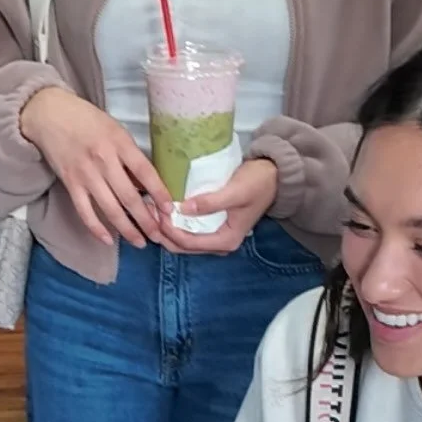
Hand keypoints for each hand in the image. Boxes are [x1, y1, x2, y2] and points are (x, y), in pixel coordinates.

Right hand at [20, 88, 171, 249]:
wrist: (50, 114)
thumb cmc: (87, 120)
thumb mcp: (115, 130)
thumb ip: (130, 155)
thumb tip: (146, 185)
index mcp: (119, 143)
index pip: (144, 172)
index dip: (158, 193)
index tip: (168, 210)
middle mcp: (103, 160)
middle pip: (129, 196)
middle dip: (146, 220)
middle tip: (158, 236)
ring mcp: (85, 174)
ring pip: (110, 209)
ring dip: (126, 229)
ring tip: (139, 242)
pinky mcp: (70, 183)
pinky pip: (85, 211)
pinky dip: (96, 228)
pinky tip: (107, 240)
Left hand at [158, 159, 277, 255]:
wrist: (274, 175)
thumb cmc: (257, 183)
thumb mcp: (235, 191)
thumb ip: (211, 202)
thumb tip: (183, 208)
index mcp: (225, 241)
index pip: (188, 243)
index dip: (169, 230)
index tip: (157, 211)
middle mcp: (219, 243)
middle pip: (182, 246)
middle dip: (163, 232)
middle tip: (147, 210)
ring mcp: (215, 235)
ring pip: (182, 239)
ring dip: (166, 228)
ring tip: (151, 208)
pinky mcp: (212, 225)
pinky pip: (188, 229)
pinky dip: (174, 222)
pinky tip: (164, 208)